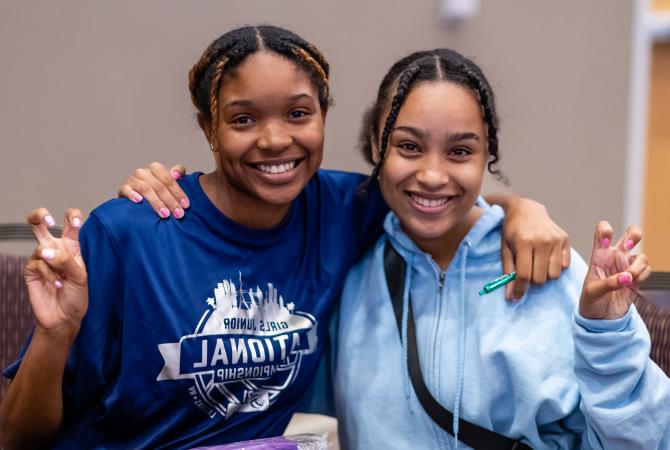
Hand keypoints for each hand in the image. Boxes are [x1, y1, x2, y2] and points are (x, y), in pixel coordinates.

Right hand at [24, 208, 87, 333]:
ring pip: (42, 246)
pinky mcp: (30, 270)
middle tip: (47, 220)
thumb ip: (66, 260)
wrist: (64, 317)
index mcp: (71, 246)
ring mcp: (41, 259)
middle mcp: (55, 249)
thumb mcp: (80, 276)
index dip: (72, 217)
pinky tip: (57, 285)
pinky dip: (49, 275)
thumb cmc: (77, 296)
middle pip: (40, 224)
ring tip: (63, 280)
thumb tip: (46, 250)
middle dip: (39, 215)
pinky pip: (38, 264)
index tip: (76, 222)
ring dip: (55, 265)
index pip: (70, 223)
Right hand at [117, 162, 187, 218]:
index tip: (186, 205)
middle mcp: (143, 172)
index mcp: (155, 168)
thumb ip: (177, 173)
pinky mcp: (123, 189)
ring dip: (156, 202)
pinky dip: (132, 194)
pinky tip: (139, 201)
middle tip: (178, 214)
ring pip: (145, 188)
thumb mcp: (169, 181)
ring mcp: (132, 180)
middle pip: (158, 185)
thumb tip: (177, 174)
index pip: (168, 178)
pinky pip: (126, 189)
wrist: (137, 198)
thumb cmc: (157, 190)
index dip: (178, 191)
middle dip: (170, 201)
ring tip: (165, 214)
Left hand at [501, 198, 569, 299]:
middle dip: (532, 280)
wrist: (526, 209)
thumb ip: (508, 273)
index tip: (516, 297)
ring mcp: (556, 240)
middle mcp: (542, 241)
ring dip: (544, 275)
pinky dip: (555, 267)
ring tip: (536, 264)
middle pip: (541, 278)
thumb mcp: (505, 250)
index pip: (524, 275)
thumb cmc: (512, 231)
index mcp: (524, 242)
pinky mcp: (565, 239)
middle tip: (526, 271)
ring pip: (554, 275)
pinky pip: (564, 266)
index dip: (520, 290)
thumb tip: (511, 297)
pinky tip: (546, 257)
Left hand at [579, 221, 650, 319]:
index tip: (606, 240)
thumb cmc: (590, 301)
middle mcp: (614, 258)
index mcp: (599, 255)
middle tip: (630, 245)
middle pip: (630, 235)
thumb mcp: (592, 292)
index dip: (605, 231)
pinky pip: (647, 270)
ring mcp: (627, 267)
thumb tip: (627, 277)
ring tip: (628, 279)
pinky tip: (632, 285)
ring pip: (641, 256)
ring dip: (638, 266)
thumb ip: (608, 283)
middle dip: (634, 235)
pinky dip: (643, 276)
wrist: (599, 318)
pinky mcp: (637, 279)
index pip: (602, 233)